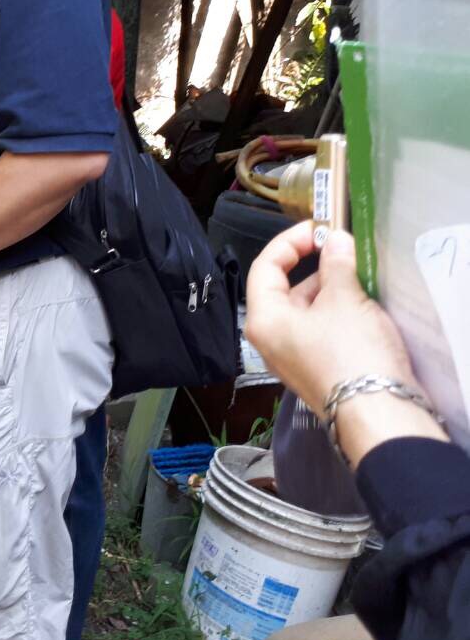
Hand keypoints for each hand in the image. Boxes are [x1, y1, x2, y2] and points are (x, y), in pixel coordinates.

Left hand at [245, 223, 416, 417]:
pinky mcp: (314, 368)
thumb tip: (335, 241)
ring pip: (303, 309)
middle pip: (282, 288)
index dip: (290, 242)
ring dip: (326, 288)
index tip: (318, 228)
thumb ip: (336, 265)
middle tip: (341, 249)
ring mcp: (290, 356)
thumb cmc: (351, 352)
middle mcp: (268, 339)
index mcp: (263, 319)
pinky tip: (359, 304)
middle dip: (312, 266)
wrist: (377, 410)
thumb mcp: (345, 299)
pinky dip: (334, 311)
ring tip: (355, 275)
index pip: (264, 267)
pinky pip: (317, 329)